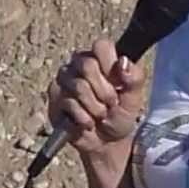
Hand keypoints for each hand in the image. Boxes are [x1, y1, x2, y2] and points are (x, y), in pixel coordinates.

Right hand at [47, 38, 146, 156]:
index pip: (101, 45)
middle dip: (104, 92)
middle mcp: (80, 63)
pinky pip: (68, 102)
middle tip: (111, 104)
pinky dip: (83, 117)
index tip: (118, 84)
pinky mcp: (54, 95)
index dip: (110, 66)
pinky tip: (87, 122)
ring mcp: (64, 78)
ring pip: (78, 86)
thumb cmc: (120, 114)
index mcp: (101, 57)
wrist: (107, 141)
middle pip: (88, 65)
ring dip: (95, 107)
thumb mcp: (134, 98)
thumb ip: (134, 78)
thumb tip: (123, 62)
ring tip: (100, 114)